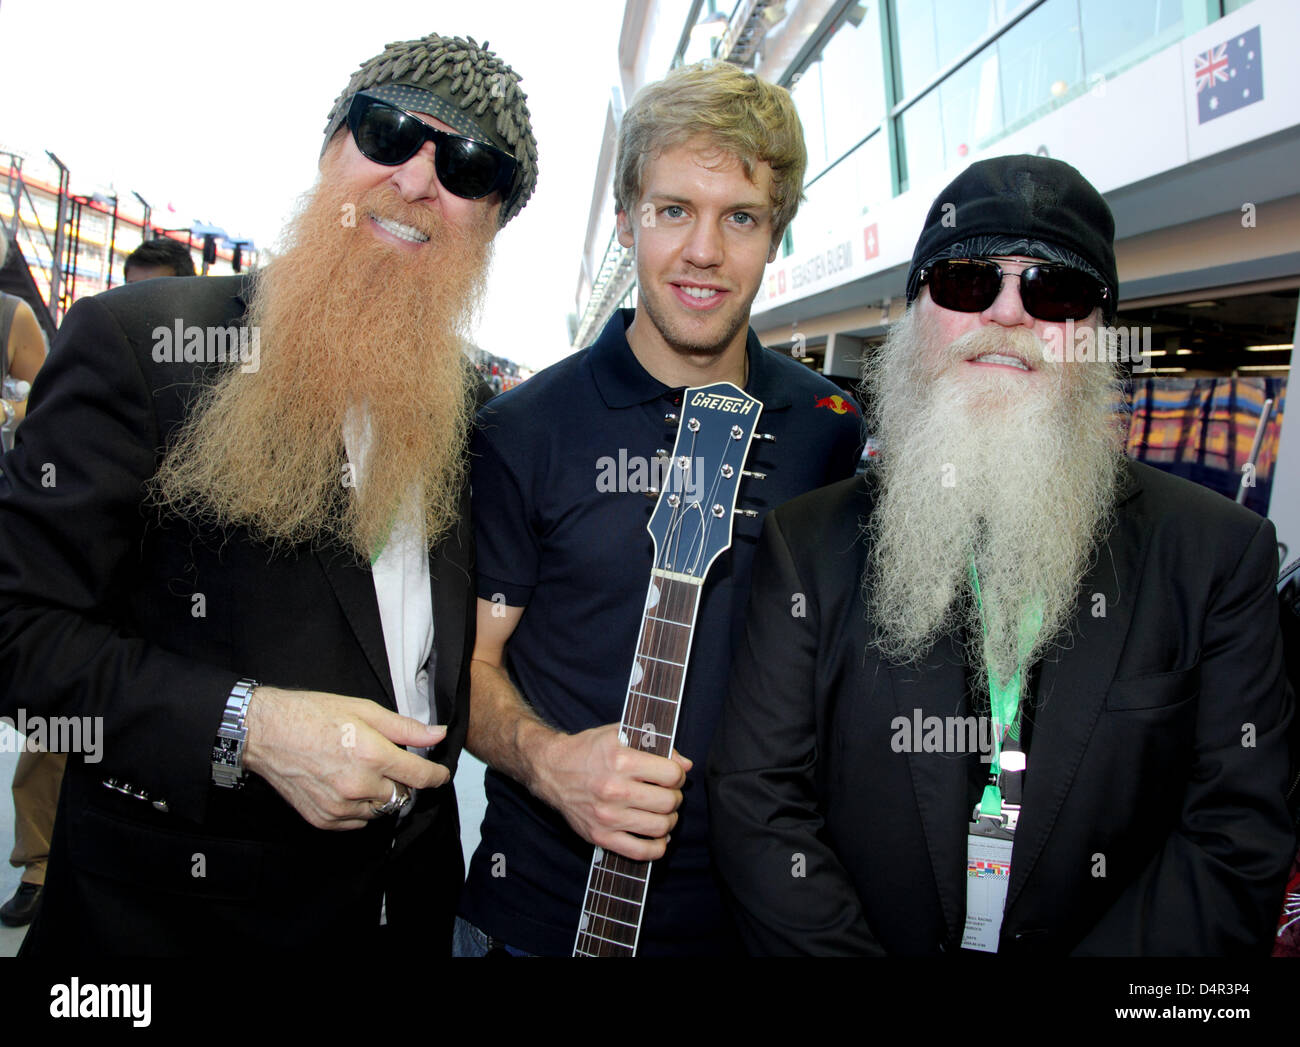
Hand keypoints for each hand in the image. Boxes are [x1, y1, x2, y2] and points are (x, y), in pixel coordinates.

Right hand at [242, 686, 449, 829]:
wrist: (266, 732)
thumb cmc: (313, 715)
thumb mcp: (364, 710)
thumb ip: (405, 728)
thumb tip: (437, 734)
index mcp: (373, 755)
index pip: (421, 777)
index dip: (437, 776)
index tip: (440, 774)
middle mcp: (359, 785)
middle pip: (402, 795)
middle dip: (403, 782)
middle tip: (388, 764)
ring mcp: (340, 806)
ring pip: (381, 810)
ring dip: (381, 796)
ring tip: (363, 773)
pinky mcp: (324, 819)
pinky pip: (358, 821)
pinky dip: (360, 808)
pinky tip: (347, 786)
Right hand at [530, 722, 692, 860]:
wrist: (552, 770)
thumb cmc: (588, 750)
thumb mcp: (619, 735)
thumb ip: (655, 745)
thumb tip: (686, 765)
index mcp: (620, 761)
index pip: (671, 775)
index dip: (678, 775)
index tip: (673, 776)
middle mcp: (614, 790)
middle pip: (668, 802)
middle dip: (675, 798)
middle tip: (668, 794)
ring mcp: (607, 817)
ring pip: (659, 827)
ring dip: (669, 821)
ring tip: (663, 813)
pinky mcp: (600, 837)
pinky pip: (640, 852)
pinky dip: (657, 848)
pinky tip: (658, 837)